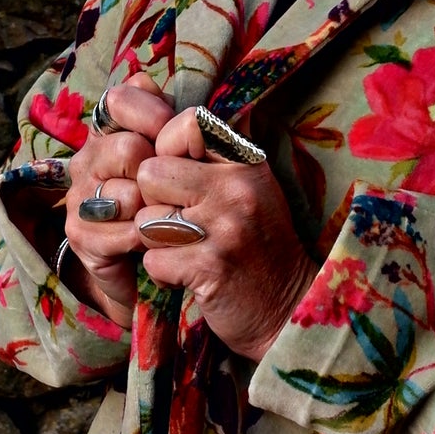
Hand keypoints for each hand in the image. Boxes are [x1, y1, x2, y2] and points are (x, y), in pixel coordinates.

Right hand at [58, 80, 174, 329]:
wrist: (157, 261)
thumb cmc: (169, 201)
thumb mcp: (175, 156)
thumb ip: (167, 117)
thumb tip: (147, 79)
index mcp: (109, 131)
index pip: (119, 100)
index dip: (152, 114)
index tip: (175, 136)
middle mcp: (87, 159)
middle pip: (126, 149)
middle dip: (159, 172)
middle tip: (176, 191)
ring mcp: (80, 198)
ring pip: (126, 195)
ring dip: (158, 211)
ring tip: (170, 221)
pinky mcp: (81, 236)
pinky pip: (124, 231)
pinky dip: (149, 238)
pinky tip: (158, 240)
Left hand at [133, 108, 317, 361]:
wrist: (289, 309)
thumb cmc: (257, 246)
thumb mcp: (248, 188)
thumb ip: (209, 157)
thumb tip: (154, 124)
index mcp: (246, 161)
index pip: (185, 124)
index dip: (166, 149)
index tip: (177, 179)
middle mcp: (238, 187)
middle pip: (150, 172)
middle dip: (153, 202)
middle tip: (180, 224)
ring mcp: (225, 227)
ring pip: (145, 218)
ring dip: (155, 241)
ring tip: (186, 251)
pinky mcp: (210, 266)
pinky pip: (152, 259)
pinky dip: (162, 273)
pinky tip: (187, 276)